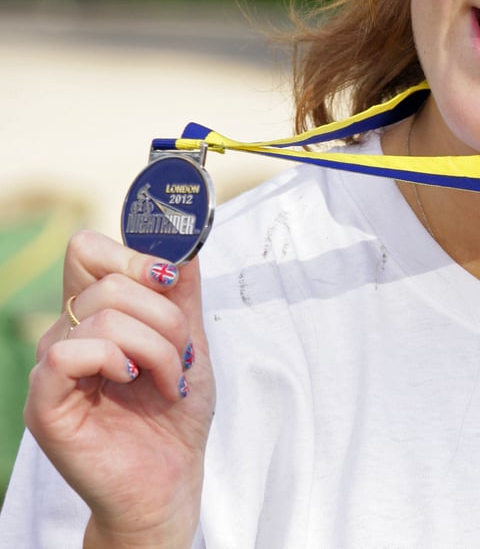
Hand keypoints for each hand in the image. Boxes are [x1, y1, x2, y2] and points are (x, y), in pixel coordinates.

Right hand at [24, 230, 214, 547]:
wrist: (170, 480)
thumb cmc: (175, 414)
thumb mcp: (189, 340)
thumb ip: (182, 292)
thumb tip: (184, 242)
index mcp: (95, 314)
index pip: (88, 250)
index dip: (133, 254)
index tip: (172, 280)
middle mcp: (67, 334)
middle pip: (106, 280)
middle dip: (164, 313)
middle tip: (180, 352)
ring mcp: (52, 368)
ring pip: (102, 314)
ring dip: (156, 345)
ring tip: (169, 380)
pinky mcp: (45, 403)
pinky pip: (70, 353)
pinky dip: (117, 359)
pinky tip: (133, 382)